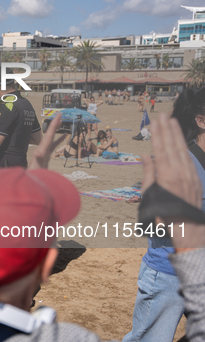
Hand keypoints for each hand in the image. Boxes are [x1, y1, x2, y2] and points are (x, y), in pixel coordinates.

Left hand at [29, 113, 66, 169]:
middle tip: (60, 115)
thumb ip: (37, 159)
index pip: (49, 134)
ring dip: (56, 130)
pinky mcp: (47, 155)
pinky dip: (59, 140)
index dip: (54, 124)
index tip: (59, 115)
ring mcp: (45, 151)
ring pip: (52, 138)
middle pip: (50, 133)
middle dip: (54, 124)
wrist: (32, 181)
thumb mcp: (36, 166)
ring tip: (61, 123)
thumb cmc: (35, 174)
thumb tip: (38, 152)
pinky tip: (64, 137)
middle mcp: (43, 148)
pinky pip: (54, 145)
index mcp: (42, 148)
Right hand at [143, 115, 204, 251]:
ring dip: (177, 134)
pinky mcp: (195, 178)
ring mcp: (189, 174)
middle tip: (163, 115)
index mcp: (166, 175)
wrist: (186, 226)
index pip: (161, 148)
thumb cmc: (162, 212)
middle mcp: (180, 172)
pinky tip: (180, 141)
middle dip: (167, 129)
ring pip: (182, 149)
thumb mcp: (150, 192)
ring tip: (172, 121)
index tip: (155, 122)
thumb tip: (145, 155)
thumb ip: (149, 172)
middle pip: (172, 145)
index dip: (158, 134)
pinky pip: (188, 159)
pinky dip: (183, 147)